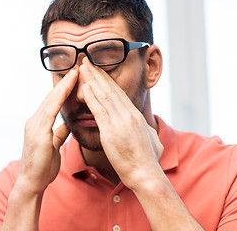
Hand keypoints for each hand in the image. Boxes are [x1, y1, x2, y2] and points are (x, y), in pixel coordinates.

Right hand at [16, 68, 78, 193]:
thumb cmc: (43, 167)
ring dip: (64, 85)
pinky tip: (68, 87)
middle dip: (65, 82)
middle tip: (78, 68)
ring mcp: (34, 125)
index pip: (54, 102)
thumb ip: (59, 133)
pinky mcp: (37, 131)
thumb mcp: (54, 146)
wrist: (31, 183)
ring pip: (51, 99)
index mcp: (39, 124)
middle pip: (52, 97)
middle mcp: (35, 121)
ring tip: (76, 72)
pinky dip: (59, 97)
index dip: (64, 89)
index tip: (76, 77)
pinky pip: (50, 109)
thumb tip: (67, 124)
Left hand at [80, 58, 163, 189]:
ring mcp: (120, 122)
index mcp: (136, 116)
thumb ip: (149, 132)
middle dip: (98, 74)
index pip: (120, 93)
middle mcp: (129, 115)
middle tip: (87, 61)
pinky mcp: (111, 132)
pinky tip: (84, 87)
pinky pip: (99, 110)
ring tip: (83, 67)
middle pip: (111, 89)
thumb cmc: (148, 162)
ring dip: (92, 80)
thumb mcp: (153, 141)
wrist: (146, 175)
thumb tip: (149, 128)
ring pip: (104, 95)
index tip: (99, 71)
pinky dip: (91, 97)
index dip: (108, 81)